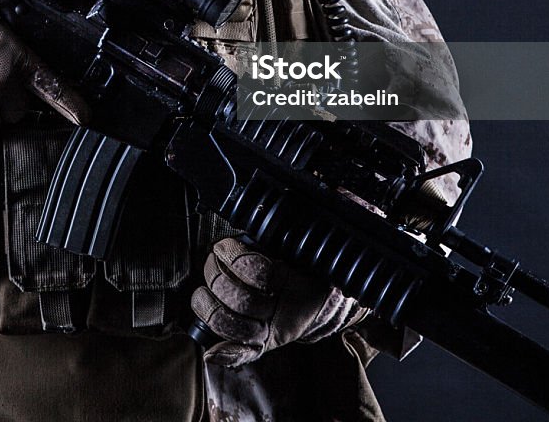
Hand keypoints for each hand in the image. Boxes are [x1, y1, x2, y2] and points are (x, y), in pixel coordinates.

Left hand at [191, 237, 367, 366]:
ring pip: (232, 326)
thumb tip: (338, 194)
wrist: (341, 303)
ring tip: (207, 282)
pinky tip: (211, 350)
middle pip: (240, 301)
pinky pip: (244, 354)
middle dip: (218, 275)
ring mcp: (274, 332)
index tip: (226, 243)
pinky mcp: (264, 342)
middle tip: (215, 256)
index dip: (237, 257)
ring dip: (209, 304)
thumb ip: (318, 220)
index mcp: (305, 289)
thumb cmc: (326, 266)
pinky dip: (225, 354)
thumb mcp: (325, 242)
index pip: (261, 274)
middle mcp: (288, 316)